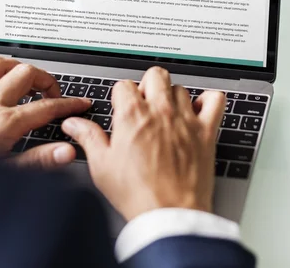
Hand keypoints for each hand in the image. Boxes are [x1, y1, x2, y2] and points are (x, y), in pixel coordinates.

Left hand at [0, 57, 91, 169]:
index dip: (69, 104)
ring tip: (23, 76)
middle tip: (51, 91)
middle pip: (25, 75)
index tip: (80, 103)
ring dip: (12, 67)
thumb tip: (66, 152)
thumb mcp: (7, 172)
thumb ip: (40, 161)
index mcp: (6, 123)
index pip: (47, 108)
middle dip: (45, 79)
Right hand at [62, 67, 225, 220]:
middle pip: (155, 75)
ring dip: (173, 96)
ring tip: (168, 114)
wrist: (169, 214)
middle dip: (148, 85)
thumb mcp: (102, 166)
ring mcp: (185, 120)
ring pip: (181, 88)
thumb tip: (74, 124)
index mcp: (132, 116)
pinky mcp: (206, 131)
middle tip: (145, 105)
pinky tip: (199, 110)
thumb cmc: (137, 193)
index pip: (124, 85)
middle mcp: (160, 112)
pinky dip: (209, 100)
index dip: (121, 96)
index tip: (123, 108)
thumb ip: (89, 138)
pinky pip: (215, 100)